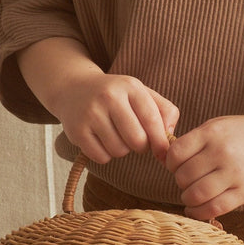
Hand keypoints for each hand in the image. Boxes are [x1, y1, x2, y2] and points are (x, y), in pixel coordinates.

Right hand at [53, 73, 178, 164]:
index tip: (163, 152)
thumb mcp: (142, 94)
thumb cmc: (117, 96)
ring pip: (119, 151)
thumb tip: (169, 136)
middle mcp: (109, 97)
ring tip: (115, 135)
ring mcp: (91, 113)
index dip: (161, 142)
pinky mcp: (77, 131)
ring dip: (121, 150)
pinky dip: (104, 155)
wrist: (74, 88)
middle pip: (137, 141)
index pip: (152, 120)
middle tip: (134, 138)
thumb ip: (164, 111)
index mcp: (130, 86)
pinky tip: (100, 140)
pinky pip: (101, 157)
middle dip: (140, 146)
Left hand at [164, 111, 243, 219]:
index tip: (177, 166)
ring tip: (192, 195)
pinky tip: (197, 209)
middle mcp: (222, 153)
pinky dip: (199, 212)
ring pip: (195, 194)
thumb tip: (164, 160)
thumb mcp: (220, 126)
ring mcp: (234, 174)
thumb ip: (194, 141)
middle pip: (183, 176)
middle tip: (188, 181)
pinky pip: (213, 208)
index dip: (171, 164)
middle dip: (180, 182)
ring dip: (187, 199)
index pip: (175, 154)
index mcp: (212, 133)